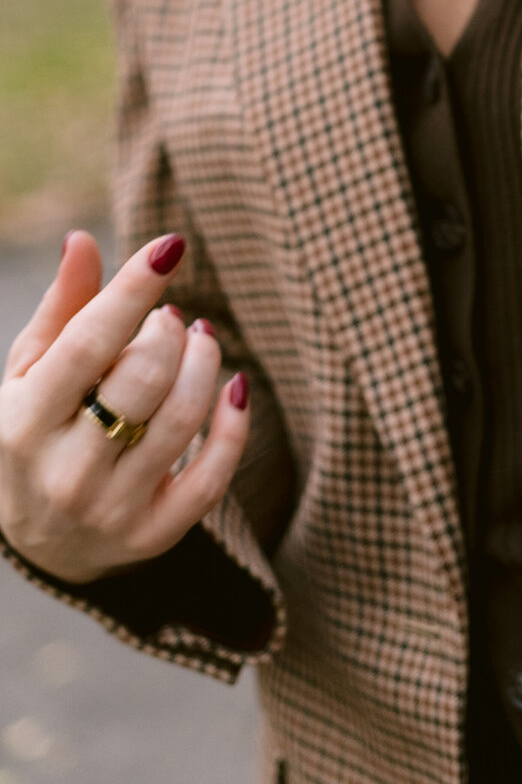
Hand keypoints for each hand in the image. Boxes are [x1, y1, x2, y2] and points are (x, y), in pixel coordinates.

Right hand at [0, 230, 249, 583]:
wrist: (40, 543)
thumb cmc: (38, 432)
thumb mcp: (30, 373)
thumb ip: (61, 309)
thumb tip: (82, 240)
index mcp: (24, 423)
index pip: (87, 343)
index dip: (133, 288)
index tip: (171, 246)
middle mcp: (65, 472)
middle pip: (142, 378)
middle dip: (169, 332)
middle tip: (172, 318)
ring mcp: (111, 509)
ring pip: (181, 420)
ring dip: (205, 363)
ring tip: (201, 340)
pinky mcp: (152, 535)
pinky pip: (212, 477)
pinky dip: (234, 425)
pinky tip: (235, 387)